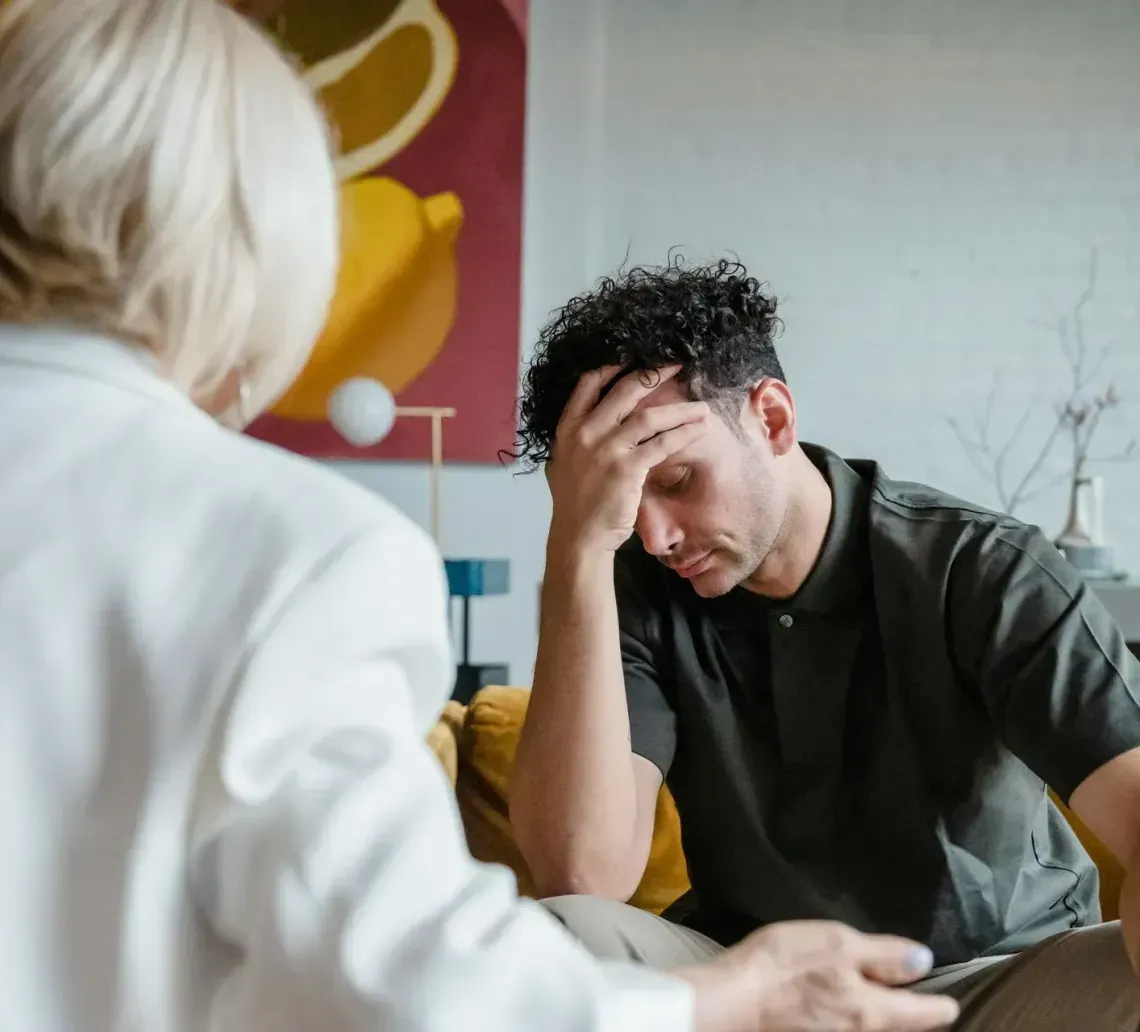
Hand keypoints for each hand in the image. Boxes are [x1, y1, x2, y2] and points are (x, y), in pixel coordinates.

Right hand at [545, 365, 709, 552]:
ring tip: (701, 407)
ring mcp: (606, 449)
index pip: (589, 383)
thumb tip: (588, 422)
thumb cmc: (573, 503)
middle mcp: (585, 432)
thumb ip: (575, 439)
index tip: (635, 358)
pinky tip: (700, 430)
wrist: (578, 535)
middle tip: (676, 366)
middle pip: (625, 391)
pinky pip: (662, 444)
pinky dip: (684, 434)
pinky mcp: (627, 469)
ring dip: (680, 409)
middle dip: (655, 374)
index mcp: (568, 427)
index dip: (614, 366)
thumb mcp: (562, 463)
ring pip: (649, 416)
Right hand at [680, 921, 959, 1031]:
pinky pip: (851, 1027)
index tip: (949, 991)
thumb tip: (926, 961)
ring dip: (883, 1012)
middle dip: (914, 1009)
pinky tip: (844, 997)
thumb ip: (884, 954)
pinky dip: (856, 1014)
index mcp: (876, 1012)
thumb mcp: (836, 944)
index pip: (930, 1014)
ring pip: (877, 1028)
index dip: (941, 999)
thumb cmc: (785, 966)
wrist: (732, 999)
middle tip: (919, 990)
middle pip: (904, 1027)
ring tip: (883, 992)